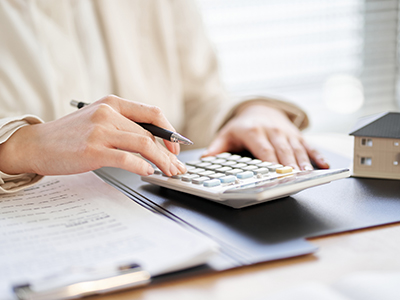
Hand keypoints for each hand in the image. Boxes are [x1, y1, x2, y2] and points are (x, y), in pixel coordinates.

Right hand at [0, 95, 186, 175]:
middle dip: (168, 154)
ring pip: (143, 144)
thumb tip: (152, 141)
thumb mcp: (98, 118)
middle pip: (150, 134)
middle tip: (176, 167)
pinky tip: (148, 172)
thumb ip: (123, 124)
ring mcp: (100, 131)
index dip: (170, 131)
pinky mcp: (93, 150)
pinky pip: (126, 158)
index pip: (153, 113)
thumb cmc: (70, 134)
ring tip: (168, 173)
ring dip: (161, 162)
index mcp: (113, 103)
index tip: (176, 147)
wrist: (37, 144)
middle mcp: (108, 113)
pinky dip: (142, 167)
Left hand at [203, 104, 328, 169]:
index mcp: (254, 131)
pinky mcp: (296, 134)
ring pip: (296, 148)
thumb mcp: (227, 134)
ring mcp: (286, 132)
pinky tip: (324, 165)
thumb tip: (206, 159)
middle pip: (282, 150)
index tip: (274, 173)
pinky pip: (308, 145)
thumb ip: (218, 147)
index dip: (270, 162)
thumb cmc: (243, 125)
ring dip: (303, 162)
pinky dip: (317, 155)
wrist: (259, 108)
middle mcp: (272, 130)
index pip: (263, 149)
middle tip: (294, 178)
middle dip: (289, 165)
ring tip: (307, 174)